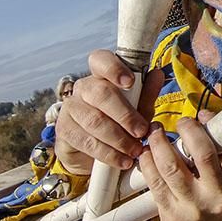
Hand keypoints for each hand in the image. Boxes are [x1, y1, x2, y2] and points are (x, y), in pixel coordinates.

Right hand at [54, 50, 163, 174]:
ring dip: (119, 138)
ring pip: (94, 120)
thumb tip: (157, 74)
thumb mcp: (138, 109)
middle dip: (125, 114)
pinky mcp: (64, 130)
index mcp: (102, 76)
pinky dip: (108, 153)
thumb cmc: (119, 123)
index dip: (113, 68)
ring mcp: (71, 108)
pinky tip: (122, 160)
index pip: (100, 60)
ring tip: (135, 150)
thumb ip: (146, 94)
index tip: (129, 82)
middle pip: (101, 93)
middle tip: (141, 131)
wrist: (92, 152)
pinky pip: (87, 141)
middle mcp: (83, 88)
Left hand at [140, 113, 221, 220]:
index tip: (196, 118)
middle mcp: (217, 194)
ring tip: (155, 134)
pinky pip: (155, 182)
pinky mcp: (171, 213)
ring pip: (171, 165)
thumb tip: (205, 119)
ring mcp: (192, 205)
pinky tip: (146, 155)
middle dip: (185, 130)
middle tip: (177, 123)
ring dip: (159, 144)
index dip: (207, 127)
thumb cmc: (220, 214)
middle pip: (201, 152)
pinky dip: (147, 163)